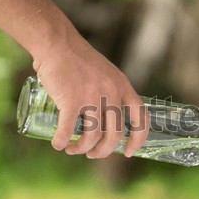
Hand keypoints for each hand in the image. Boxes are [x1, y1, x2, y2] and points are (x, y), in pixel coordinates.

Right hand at [33, 36, 148, 158]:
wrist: (58, 43)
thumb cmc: (80, 61)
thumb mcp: (107, 75)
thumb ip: (111, 95)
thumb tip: (107, 124)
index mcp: (124, 87)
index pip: (141, 119)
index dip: (138, 139)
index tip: (128, 152)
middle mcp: (112, 93)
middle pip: (115, 135)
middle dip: (103, 151)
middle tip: (92, 154)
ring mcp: (92, 97)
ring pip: (93, 137)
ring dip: (82, 149)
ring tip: (72, 149)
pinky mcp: (71, 100)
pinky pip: (68, 130)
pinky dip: (62, 141)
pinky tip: (58, 144)